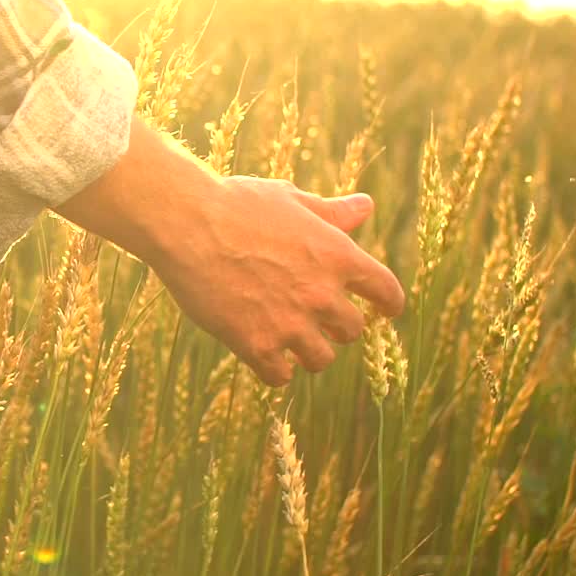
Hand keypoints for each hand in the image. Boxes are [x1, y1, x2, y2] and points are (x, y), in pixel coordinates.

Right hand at [54, 116, 403, 385]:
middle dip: (337, 326)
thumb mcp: (289, 199)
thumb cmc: (235, 204)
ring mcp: (289, 323)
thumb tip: (365, 206)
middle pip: (352, 331)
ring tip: (289, 341)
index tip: (385, 310)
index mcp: (337, 255)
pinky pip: (280, 376)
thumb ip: (330, 212)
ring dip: (308, 351)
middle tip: (317, 321)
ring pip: (320, 359)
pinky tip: (263, 356)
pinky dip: (275, 369)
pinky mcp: (255, 344)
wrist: (187, 224)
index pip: (386, 291)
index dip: (388, 303)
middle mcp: (321, 294)